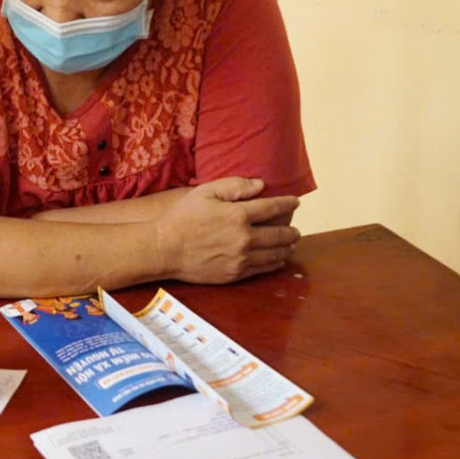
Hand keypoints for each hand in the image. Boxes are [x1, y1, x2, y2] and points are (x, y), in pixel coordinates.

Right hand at [154, 177, 300, 283]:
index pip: (273, 208)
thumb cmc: (182, 217)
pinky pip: (263, 269)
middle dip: (291, 230)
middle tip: (295, 228)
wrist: (164, 249)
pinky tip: (277, 259)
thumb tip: (260, 185)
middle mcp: (245, 238)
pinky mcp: (235, 273)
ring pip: (275, 254)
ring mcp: (241, 258)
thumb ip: (234, 186)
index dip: (287, 204)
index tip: (295, 202)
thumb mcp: (205, 192)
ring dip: (287, 247)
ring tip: (291, 243)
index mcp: (238, 215)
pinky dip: (275, 263)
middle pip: (280, 234)